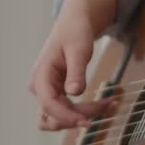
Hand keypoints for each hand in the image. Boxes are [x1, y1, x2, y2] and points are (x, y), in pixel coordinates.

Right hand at [27, 11, 115, 130]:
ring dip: (79, 119)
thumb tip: (73, 92)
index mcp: (40, 75)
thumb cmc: (74, 32)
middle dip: (77, 117)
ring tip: (104, 106)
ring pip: (58, 119)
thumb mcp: (78, 50)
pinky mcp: (56, 94)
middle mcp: (39, 87)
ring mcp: (47, 92)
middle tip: (105, 105)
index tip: (88, 120)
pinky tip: (101, 105)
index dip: (67, 116)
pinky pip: (66, 111)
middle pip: (53, 116)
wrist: (74, 24)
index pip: (48, 104)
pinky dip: (82, 113)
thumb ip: (76, 71)